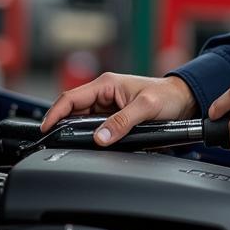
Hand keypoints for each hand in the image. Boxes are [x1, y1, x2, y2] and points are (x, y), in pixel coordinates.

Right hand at [39, 73, 197, 145]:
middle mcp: (104, 94)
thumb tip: (101, 137)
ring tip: (73, 145)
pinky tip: (90, 144)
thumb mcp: (146, 107)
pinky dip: (90, 136)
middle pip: (73, 111)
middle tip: (57, 142)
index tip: (46, 128)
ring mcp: (108, 106)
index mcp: (106, 84)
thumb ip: (123, 122)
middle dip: (64, 126)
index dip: (55, 113)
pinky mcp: (114, 116)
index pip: (71, 98)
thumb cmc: (167, 96)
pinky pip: (95, 127)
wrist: (184, 100)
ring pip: (83, 121)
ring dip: (78, 132)